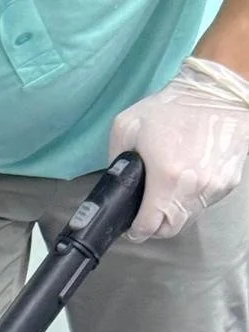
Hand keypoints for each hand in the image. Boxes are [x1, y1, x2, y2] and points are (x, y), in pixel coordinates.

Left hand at [111, 58, 248, 242]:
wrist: (218, 89)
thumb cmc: (173, 105)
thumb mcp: (127, 126)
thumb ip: (116, 161)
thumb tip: (115, 183)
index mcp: (166, 178)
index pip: (148, 227)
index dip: (136, 230)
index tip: (131, 225)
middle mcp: (193, 188)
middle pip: (169, 229)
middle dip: (155, 226)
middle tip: (147, 211)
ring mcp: (214, 186)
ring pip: (188, 218)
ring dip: (174, 212)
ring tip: (167, 192)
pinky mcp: (229, 181)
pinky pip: (205, 203)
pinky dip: (193, 198)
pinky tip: (187, 179)